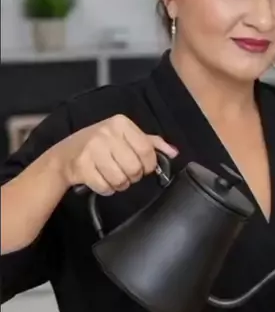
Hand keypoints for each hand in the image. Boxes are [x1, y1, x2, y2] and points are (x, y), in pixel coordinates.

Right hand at [55, 114, 177, 194]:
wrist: (64, 155)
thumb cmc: (99, 145)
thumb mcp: (125, 137)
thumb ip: (151, 143)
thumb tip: (174, 152)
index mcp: (121, 123)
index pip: (147, 151)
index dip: (148, 165)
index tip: (143, 167)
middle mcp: (106, 132)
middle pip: (135, 168)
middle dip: (133, 176)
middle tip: (124, 171)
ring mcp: (92, 149)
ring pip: (121, 180)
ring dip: (119, 184)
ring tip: (112, 175)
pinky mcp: (82, 166)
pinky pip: (105, 187)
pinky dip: (106, 189)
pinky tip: (100, 179)